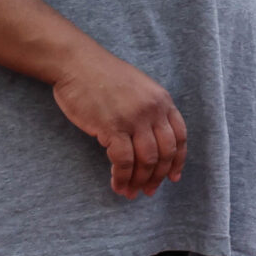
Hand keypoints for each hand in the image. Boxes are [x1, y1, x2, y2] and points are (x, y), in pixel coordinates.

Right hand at [50, 54, 186, 197]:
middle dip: (159, 176)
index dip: (178, 161)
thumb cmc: (102, 75)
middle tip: (149, 190)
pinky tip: (117, 185)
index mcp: (162, 100)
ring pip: (146, 160)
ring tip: (131, 192)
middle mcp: (153, 111)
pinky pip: (123, 161)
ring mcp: (134, 119)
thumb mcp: (138, 87)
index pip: (180, 137)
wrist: (75, 62)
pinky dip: (122, 177)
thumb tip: (152, 140)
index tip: (173, 176)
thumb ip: (150, 110)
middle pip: (165, 153)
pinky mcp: (112, 127)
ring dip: (140, 181)